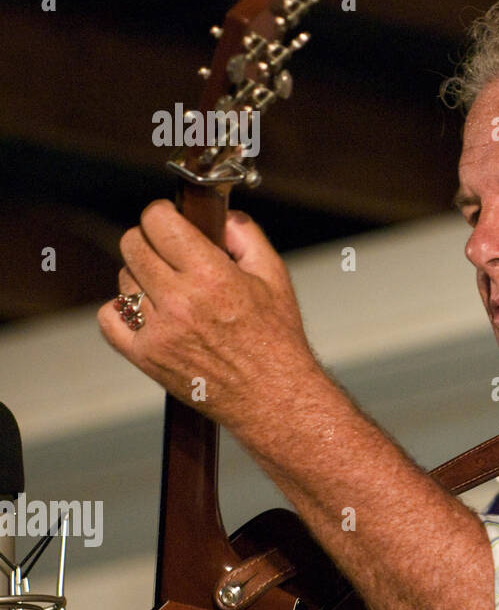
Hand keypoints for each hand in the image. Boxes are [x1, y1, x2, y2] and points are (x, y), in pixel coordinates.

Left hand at [98, 200, 321, 432]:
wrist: (273, 395)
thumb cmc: (277, 338)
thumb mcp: (275, 277)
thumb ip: (247, 236)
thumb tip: (221, 217)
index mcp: (212, 276)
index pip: (158, 222)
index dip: (162, 213)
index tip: (168, 217)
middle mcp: (180, 301)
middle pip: (132, 245)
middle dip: (148, 239)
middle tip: (166, 249)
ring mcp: (159, 330)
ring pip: (124, 279)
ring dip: (141, 276)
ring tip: (169, 288)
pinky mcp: (146, 356)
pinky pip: (109, 319)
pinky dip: (120, 309)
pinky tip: (145, 309)